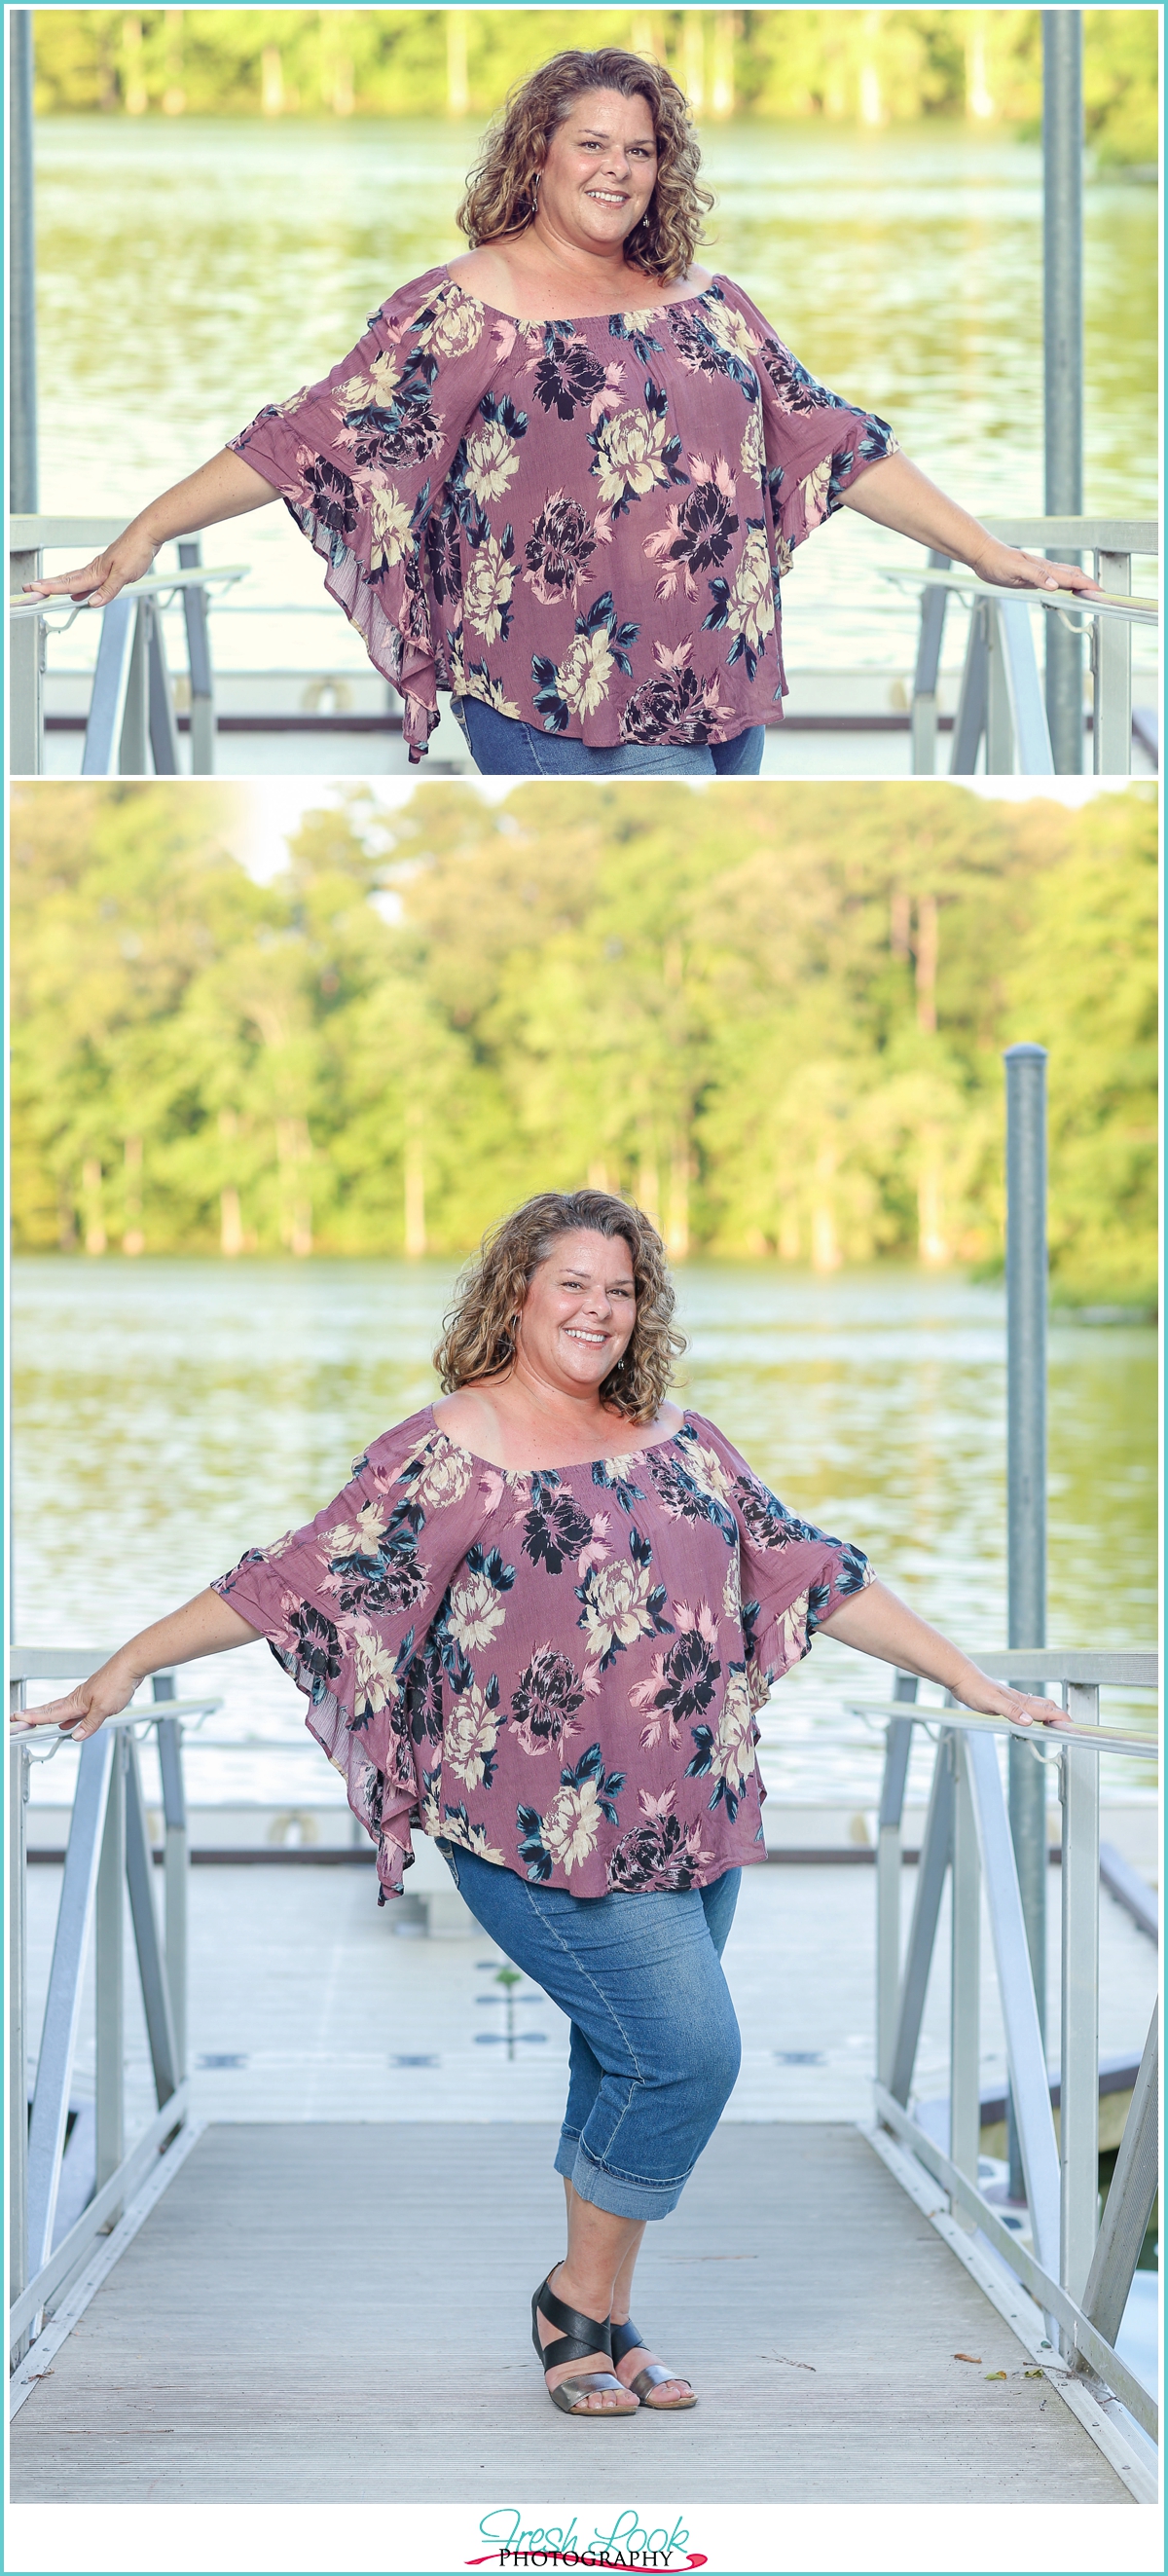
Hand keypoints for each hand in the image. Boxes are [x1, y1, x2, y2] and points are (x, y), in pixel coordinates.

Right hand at [11, 1654, 141, 1743]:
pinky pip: (75, 1709)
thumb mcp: (104, 1709)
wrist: (130, 1666)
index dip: (33, 1718)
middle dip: (33, 1715)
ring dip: (48, 1715)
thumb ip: (89, 1724)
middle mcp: (77, 1698)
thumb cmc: (117, 1682)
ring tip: (35, 1721)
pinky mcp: (94, 1696)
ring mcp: (84, 1696)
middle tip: (18, 1718)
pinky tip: (69, 1722)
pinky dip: (67, 1716)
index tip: (18, 1719)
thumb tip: (76, 1736)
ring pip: (61, 1709)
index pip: (50, 1713)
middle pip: (50, 1709)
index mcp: (76, 1702)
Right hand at [24, 527, 157, 609]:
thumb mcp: (124, 575)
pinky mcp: (107, 567)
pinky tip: (79, 593)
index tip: (34, 590)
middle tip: (30, 588)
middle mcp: (94, 569)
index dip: (50, 588)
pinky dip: (79, 587)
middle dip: (47, 585)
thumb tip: (92, 603)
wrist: (146, 534)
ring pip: (75, 579)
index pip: (69, 583)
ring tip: (46, 590)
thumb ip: (108, 590)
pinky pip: (87, 579)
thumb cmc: (136, 550)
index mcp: (95, 572)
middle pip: (66, 580)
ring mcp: (99, 568)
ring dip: (60, 585)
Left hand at [955, 1675, 1069, 1729]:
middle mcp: (1021, 1700)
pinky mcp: (1008, 1701)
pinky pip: (1029, 1707)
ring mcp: (1015, 1699)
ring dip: (1052, 1714)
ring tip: (1060, 1723)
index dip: (1061, 1719)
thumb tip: (1029, 1722)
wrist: (964, 1678)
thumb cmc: (976, 1690)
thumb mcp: (993, 1703)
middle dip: (1061, 1717)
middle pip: (1048, 1707)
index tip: (1073, 1727)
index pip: (1047, 1711)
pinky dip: (1038, 1712)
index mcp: (1020, 1701)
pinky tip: (1035, 1716)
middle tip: (1072, 1728)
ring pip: (1040, 1706)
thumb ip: (1011, 1712)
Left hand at [965, 538, 1100, 598]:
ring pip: (1066, 575)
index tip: (1099, 591)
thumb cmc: (998, 562)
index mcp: (1044, 568)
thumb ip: (1036, 576)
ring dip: (1079, 581)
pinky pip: (1055, 578)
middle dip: (1088, 583)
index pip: (1070, 577)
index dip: (1086, 584)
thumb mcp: (1015, 570)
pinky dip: (1066, 582)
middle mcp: (1045, 568)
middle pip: (1072, 575)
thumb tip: (1055, 585)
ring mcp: (1040, 571)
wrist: (985, 554)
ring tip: (1091, 589)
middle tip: (1101, 592)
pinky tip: (1067, 586)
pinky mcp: (1034, 574)